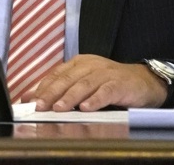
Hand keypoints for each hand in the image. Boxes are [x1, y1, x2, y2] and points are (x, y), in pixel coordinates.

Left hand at [32, 54, 167, 110]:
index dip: (41, 87)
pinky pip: (105, 92)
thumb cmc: (111, 83)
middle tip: (40, 105)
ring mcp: (105, 74)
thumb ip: (64, 89)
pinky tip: (86, 108)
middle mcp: (90, 66)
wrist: (144, 81)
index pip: (56, 75)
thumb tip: (37, 99)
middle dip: (50, 93)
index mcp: (78, 64)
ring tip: (58, 108)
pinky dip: (95, 100)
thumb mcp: (86, 82)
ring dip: (69, 97)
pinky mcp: (119, 84)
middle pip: (66, 79)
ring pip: (83, 85)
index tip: (29, 100)